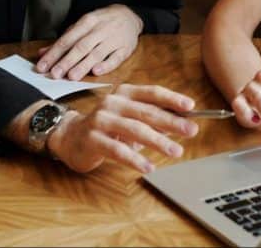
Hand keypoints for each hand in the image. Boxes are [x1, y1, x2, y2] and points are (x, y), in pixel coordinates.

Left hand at [35, 5, 142, 79]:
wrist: (129, 15)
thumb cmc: (101, 22)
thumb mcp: (82, 26)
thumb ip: (64, 40)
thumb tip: (43, 53)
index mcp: (87, 22)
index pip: (67, 39)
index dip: (54, 53)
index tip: (43, 66)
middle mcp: (100, 29)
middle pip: (81, 46)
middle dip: (67, 61)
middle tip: (55, 74)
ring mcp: (114, 39)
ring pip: (97, 53)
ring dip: (83, 65)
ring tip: (71, 76)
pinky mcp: (125, 48)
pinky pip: (116, 58)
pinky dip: (106, 65)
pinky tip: (96, 71)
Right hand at [47, 84, 198, 173]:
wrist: (69, 136)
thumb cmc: (105, 127)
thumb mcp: (129, 119)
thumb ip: (152, 120)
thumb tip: (181, 123)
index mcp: (124, 93)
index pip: (152, 93)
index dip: (172, 99)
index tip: (190, 107)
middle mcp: (113, 102)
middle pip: (146, 112)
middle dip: (171, 122)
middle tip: (191, 130)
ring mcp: (101, 119)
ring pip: (134, 129)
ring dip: (158, 141)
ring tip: (175, 151)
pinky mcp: (92, 139)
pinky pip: (117, 150)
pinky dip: (135, 159)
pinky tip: (148, 166)